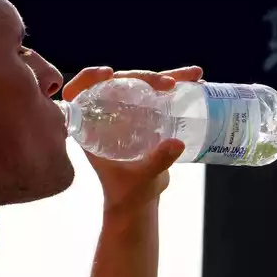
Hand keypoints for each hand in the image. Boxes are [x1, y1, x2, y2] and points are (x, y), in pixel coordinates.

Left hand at [62, 65, 203, 215]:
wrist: (140, 202)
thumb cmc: (128, 194)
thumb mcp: (140, 179)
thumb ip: (156, 162)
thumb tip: (177, 143)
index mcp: (91, 127)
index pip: (80, 93)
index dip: (89, 78)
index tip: (108, 73)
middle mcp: (107, 115)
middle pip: (119, 84)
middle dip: (143, 77)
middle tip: (167, 83)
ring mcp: (127, 114)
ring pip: (142, 86)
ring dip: (167, 76)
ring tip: (193, 74)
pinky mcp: (146, 116)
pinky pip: (159, 96)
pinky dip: (178, 87)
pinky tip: (196, 81)